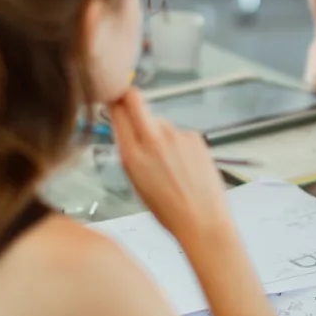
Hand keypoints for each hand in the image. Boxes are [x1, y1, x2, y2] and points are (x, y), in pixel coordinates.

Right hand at [109, 89, 231, 241]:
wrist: (202, 220)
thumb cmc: (168, 210)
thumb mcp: (136, 183)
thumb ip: (131, 153)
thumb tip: (127, 129)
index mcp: (131, 156)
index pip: (116, 113)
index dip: (113, 102)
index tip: (113, 98)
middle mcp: (152, 140)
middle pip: (134, 99)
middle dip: (128, 95)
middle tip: (127, 97)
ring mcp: (175, 136)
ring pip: (160, 122)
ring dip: (159, 133)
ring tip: (171, 163)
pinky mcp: (194, 137)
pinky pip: (179, 133)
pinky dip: (179, 144)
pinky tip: (185, 165)